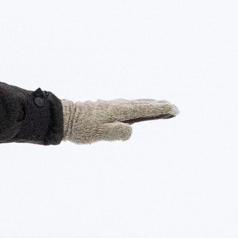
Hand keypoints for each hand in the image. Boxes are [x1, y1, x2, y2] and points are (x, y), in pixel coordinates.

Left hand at [62, 99, 178, 143]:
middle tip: (172, 107)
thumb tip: (131, 131)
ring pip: (134, 104)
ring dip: (147, 105)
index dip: (160, 110)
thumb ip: (119, 133)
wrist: (62, 118)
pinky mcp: (105, 109)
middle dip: (157, 105)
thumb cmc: (81, 128)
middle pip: (141, 104)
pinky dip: (136, 107)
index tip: (174, 109)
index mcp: (119, 110)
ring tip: (158, 106)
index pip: (144, 109)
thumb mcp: (101, 134)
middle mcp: (117, 105)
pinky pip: (126, 107)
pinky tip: (135, 111)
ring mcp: (111, 106)